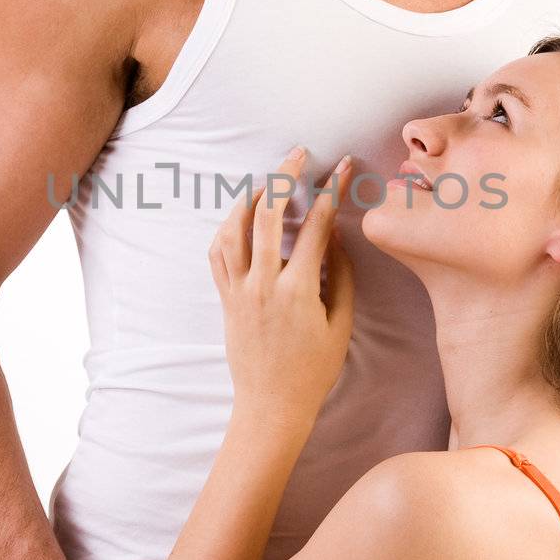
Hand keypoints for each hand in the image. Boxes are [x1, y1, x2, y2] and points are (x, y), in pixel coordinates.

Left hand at [208, 146, 355, 430]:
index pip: (316, 225)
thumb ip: (339, 273)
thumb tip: (335, 233)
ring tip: (266, 180)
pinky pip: (218, 253)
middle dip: (283, 176)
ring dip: (249, 197)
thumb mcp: (340, 322)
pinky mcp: (225, 298)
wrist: (271, 405)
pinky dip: (227, 228)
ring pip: (234, 228)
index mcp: (297, 290)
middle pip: (267, 213)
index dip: (330, 190)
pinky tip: (241, 216)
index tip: (341, 167)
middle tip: (297, 154)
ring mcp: (238, 290)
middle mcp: (262, 284)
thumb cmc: (313, 369)